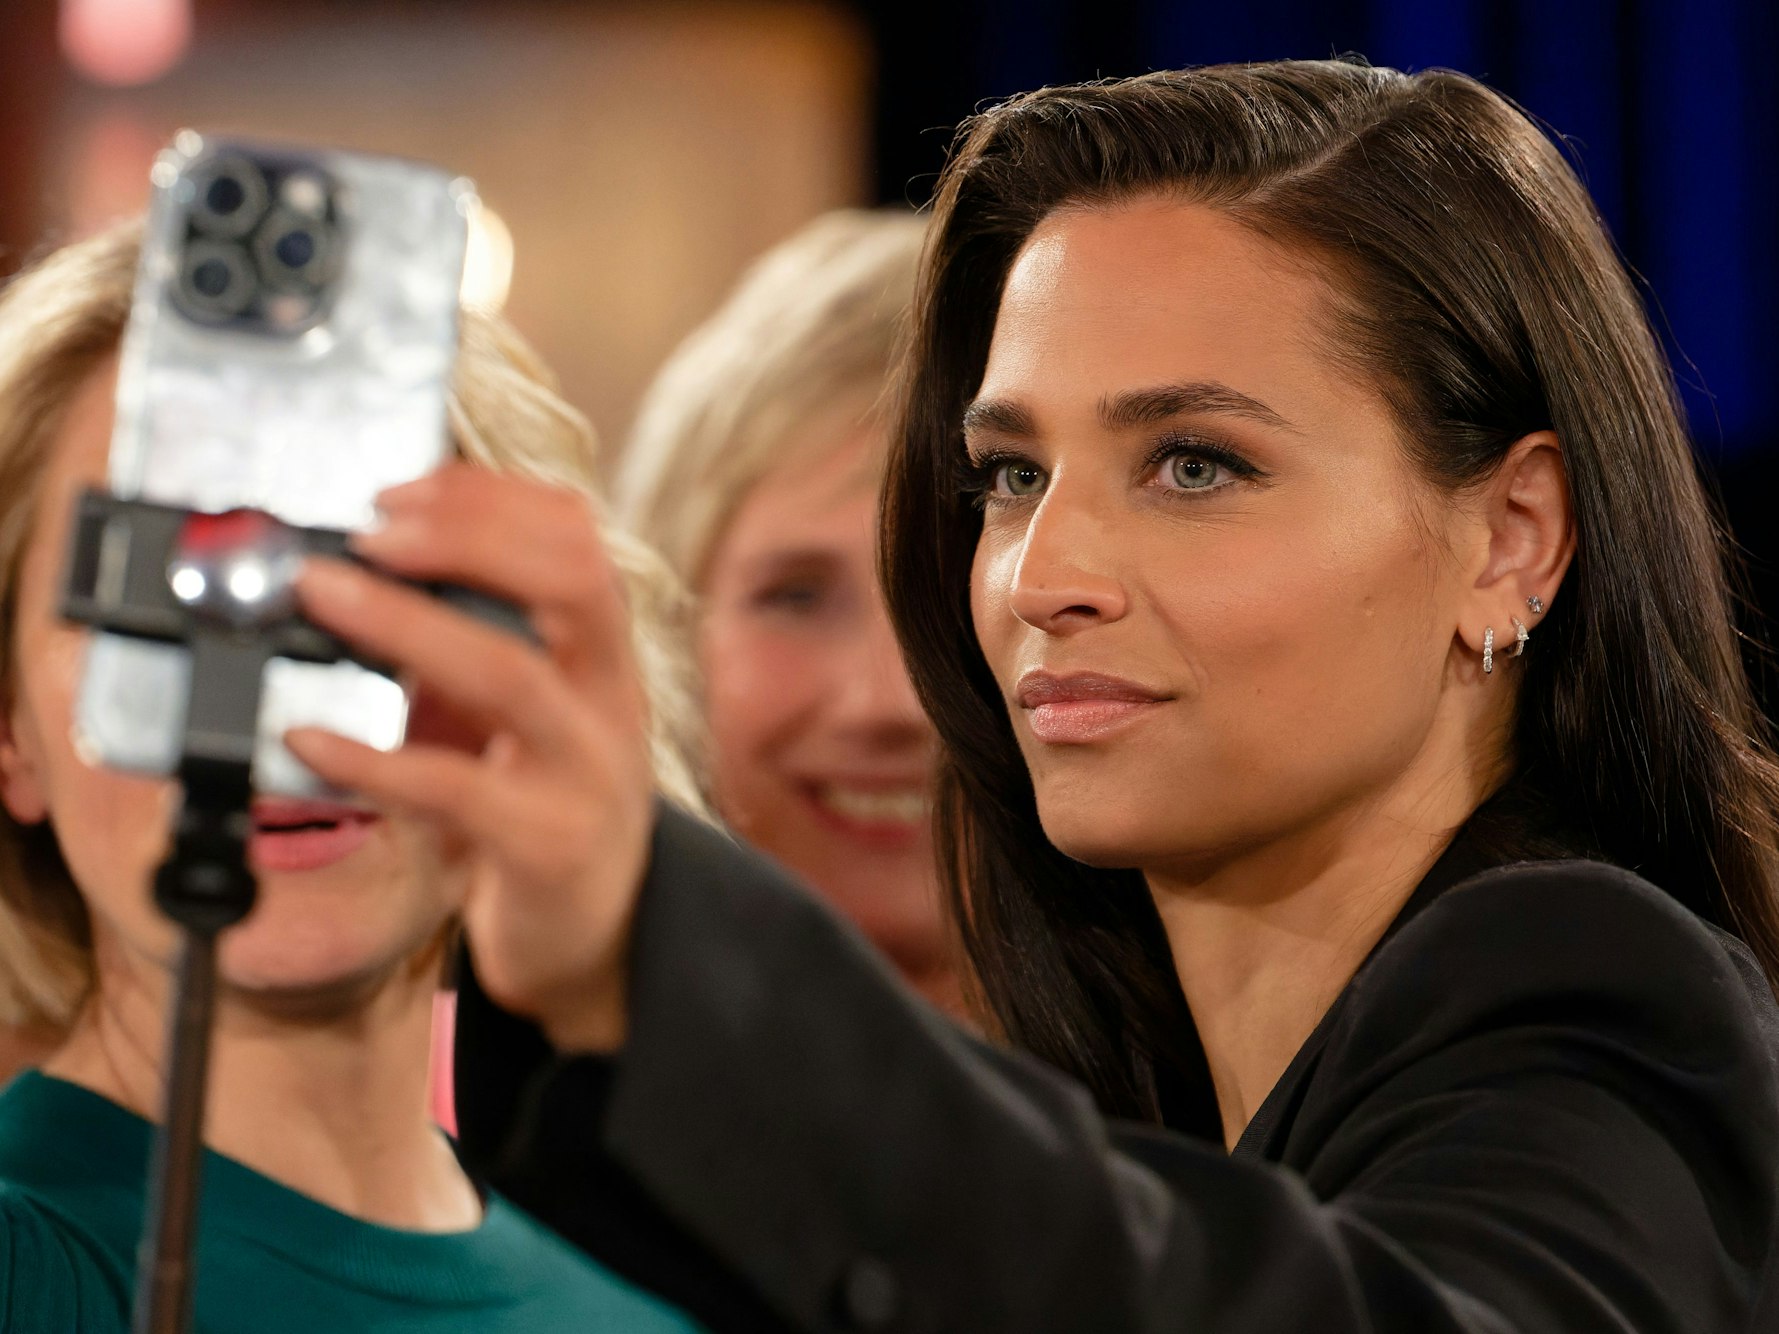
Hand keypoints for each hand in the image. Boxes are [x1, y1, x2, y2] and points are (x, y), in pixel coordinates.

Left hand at [285, 464, 654, 1050]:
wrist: (597, 933)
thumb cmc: (544, 805)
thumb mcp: (524, 713)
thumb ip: (471, 647)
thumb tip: (361, 580)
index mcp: (603, 654)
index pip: (577, 538)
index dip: (492, 499)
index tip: (401, 490)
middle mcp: (610, 699)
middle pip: (573, 580)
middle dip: (469, 535)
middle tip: (370, 529)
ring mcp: (586, 771)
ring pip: (511, 674)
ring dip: (407, 623)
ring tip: (322, 594)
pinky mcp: (546, 844)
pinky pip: (454, 790)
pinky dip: (373, 759)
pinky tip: (309, 739)